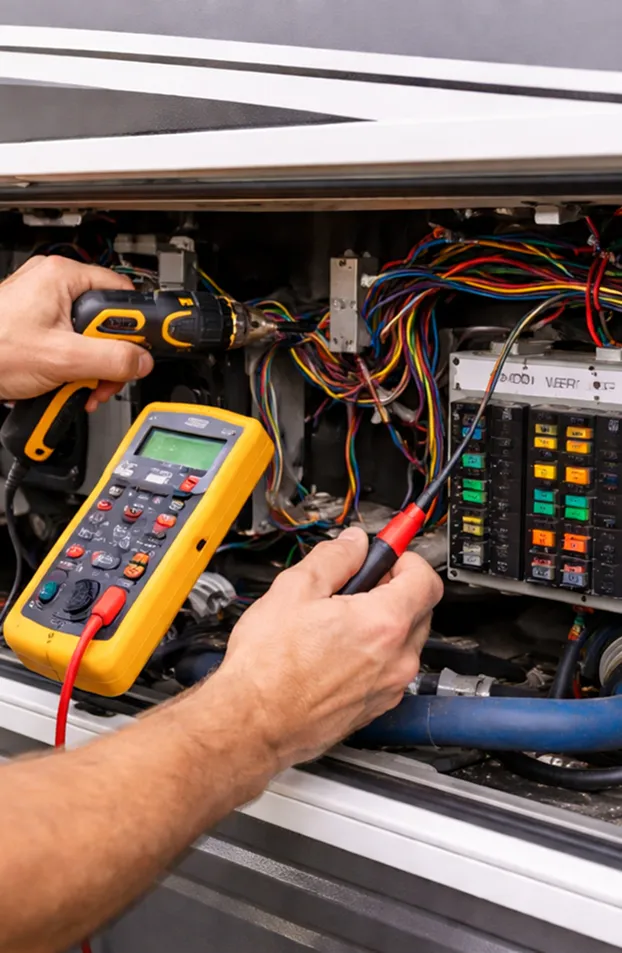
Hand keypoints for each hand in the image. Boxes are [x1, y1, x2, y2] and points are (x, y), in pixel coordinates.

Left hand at [0, 256, 153, 409]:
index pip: (122, 296)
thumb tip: (142, 361)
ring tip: (79, 386)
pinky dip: (73, 368)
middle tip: (103, 379)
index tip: (139, 352)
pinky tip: (66, 383)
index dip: (133, 329)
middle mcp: (54, 285)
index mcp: (63, 276)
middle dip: (109, 359)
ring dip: (92, 369)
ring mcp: (44, 307)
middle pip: (107, 323)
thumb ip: (111, 359)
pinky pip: (71, 345)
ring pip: (90, 338)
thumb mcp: (62, 358)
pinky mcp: (37, 328)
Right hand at [217, 527, 442, 768]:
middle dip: (394, 589)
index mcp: (383, 625)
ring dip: (383, 623)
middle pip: (420, 610)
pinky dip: (374, 653)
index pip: (426, 580)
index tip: (387, 555)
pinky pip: (389, 669)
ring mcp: (389, 688)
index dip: (406, 559)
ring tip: (338, 619)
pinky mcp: (376, 707)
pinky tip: (336, 650)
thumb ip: (333, 558)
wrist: (253, 722)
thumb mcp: (294, 589)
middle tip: (356, 584)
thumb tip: (353, 545)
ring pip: (404, 641)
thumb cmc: (268, 667)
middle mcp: (397, 660)